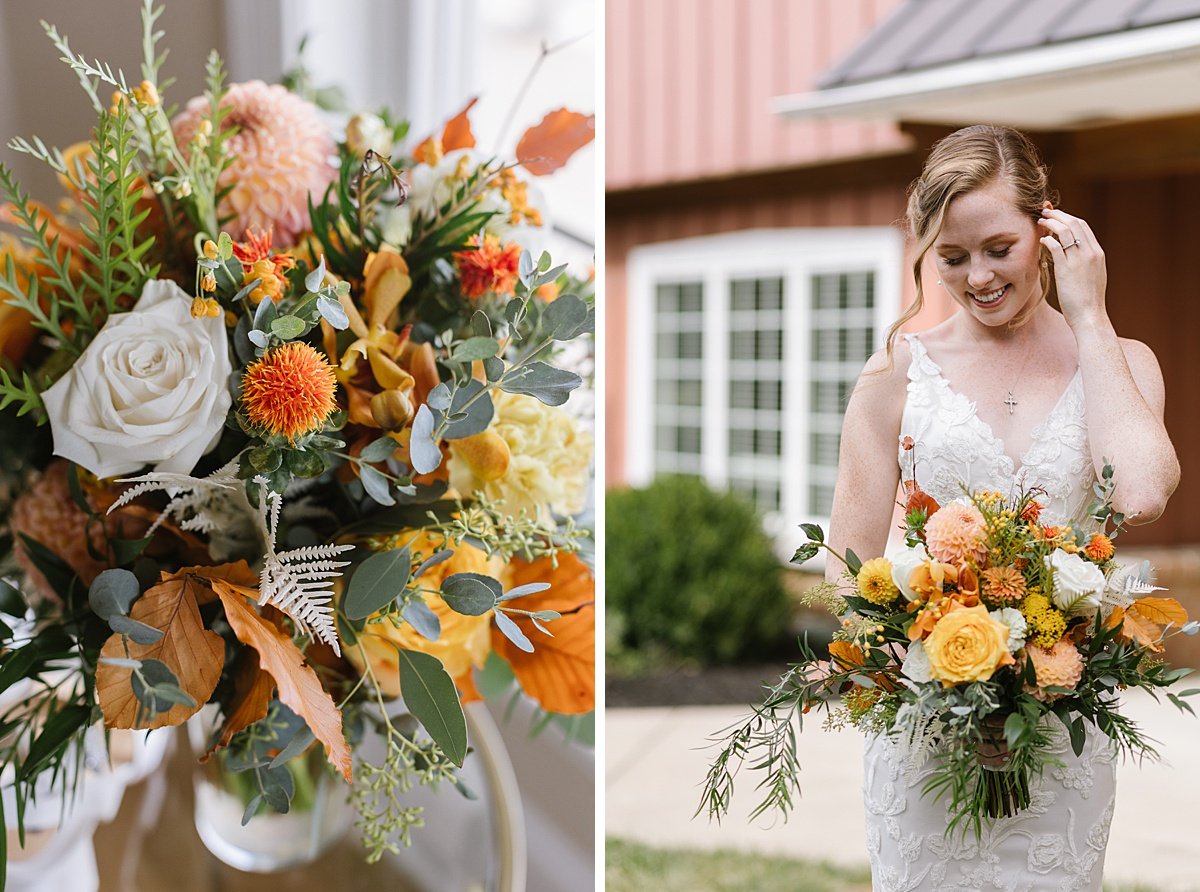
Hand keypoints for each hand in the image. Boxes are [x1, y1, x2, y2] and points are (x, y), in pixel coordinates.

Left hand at [1038, 204, 1108, 330]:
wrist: (1090, 315)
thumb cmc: (1088, 299)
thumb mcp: (1092, 275)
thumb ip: (1085, 261)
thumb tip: (1074, 254)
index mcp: (1097, 253)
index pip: (1083, 226)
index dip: (1068, 217)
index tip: (1056, 216)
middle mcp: (1090, 252)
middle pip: (1074, 223)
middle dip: (1058, 215)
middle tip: (1045, 212)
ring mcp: (1079, 260)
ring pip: (1064, 231)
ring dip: (1051, 223)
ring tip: (1040, 221)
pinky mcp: (1066, 269)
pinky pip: (1055, 246)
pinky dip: (1047, 239)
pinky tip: (1041, 240)